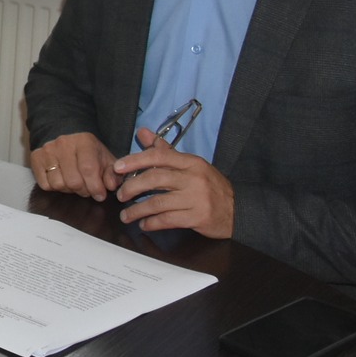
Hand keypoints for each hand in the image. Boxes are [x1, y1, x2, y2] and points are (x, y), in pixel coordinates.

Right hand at [29, 132, 120, 199]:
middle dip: (83, 191)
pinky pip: (45, 184)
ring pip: (58, 184)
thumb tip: (110, 185)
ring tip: (74, 183)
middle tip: (87, 189)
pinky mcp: (36, 157)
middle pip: (73, 180)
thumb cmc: (89, 154)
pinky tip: (61, 179)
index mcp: (84, 141)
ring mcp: (48, 150)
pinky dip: (54, 187)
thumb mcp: (106, 160)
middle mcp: (63, 143)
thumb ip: (112, 174)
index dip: (95, 187)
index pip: (88, 169)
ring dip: (68, 190)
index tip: (100, 195)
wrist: (68, 141)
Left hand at [112, 126, 234, 235]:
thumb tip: (143, 132)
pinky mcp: (198, 217)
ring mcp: (197, 198)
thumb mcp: (191, 165)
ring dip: (138, 210)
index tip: (117, 167)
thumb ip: (165, 150)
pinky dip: (152, 223)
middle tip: (120, 195)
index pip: (158, 156)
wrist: (238, 210)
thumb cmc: (210, 186)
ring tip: (126, 215)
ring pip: (159, 202)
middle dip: (132, 187)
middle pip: (155, 178)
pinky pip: (168, 220)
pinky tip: (144, 224)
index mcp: (191, 162)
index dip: (135, 160)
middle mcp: (194, 178)